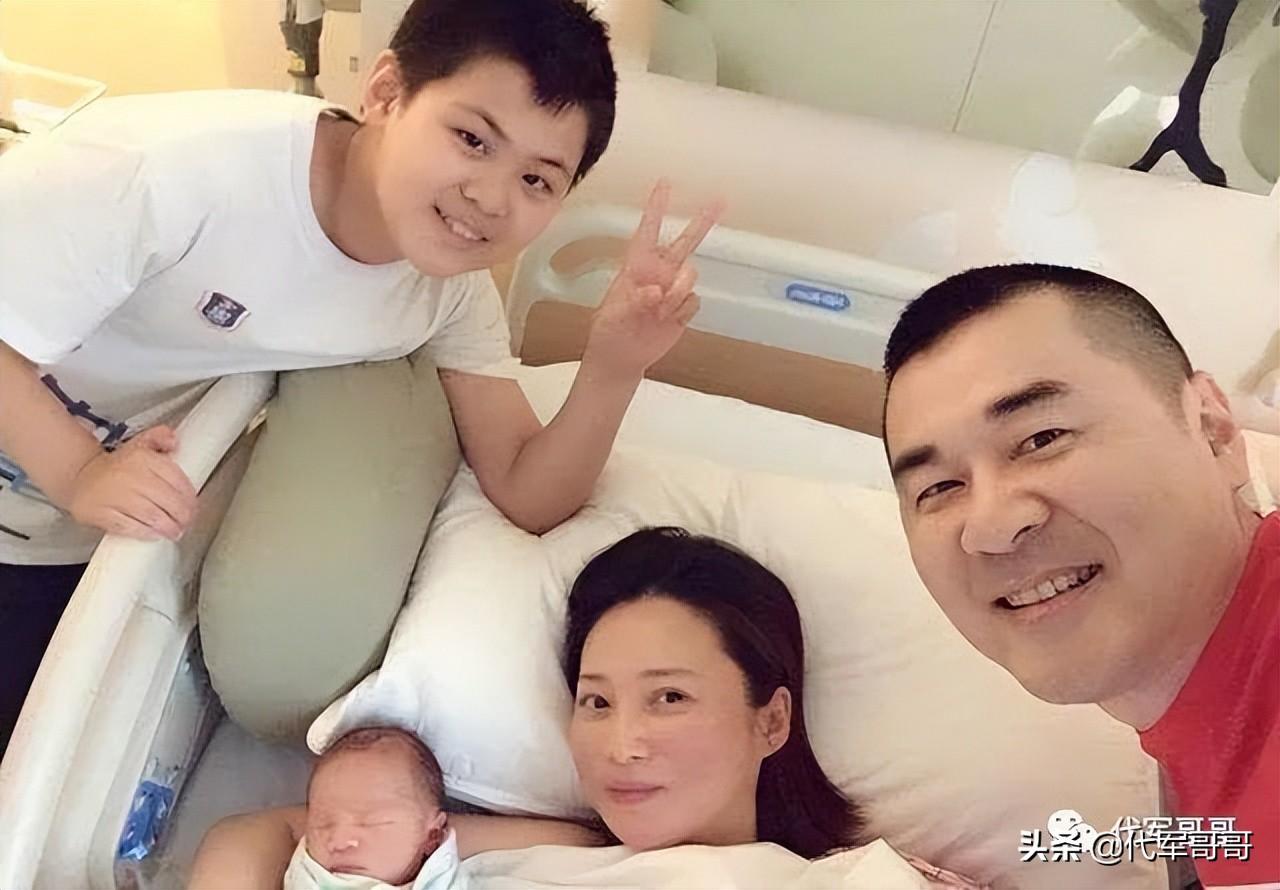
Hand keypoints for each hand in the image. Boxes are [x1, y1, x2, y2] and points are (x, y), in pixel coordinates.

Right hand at [67, 426, 197, 540]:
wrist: (80, 477)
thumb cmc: (117, 466)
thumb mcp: (139, 444)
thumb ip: (159, 437)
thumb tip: (173, 440)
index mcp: (141, 457)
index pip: (175, 478)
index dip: (189, 496)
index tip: (194, 506)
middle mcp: (128, 475)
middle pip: (166, 499)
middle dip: (182, 515)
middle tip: (187, 522)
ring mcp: (113, 495)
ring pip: (150, 515)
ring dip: (168, 527)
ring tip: (175, 531)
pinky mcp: (99, 513)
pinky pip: (128, 526)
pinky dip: (146, 532)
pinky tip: (156, 535)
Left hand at [584, 180, 722, 377]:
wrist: (621, 358)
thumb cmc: (609, 331)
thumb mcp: (613, 315)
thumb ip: (634, 301)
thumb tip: (656, 290)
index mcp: (636, 266)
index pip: (648, 231)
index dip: (657, 207)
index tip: (665, 184)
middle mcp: (658, 273)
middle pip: (686, 242)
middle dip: (702, 222)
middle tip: (719, 201)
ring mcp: (673, 290)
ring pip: (691, 276)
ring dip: (678, 291)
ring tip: (660, 308)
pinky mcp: (683, 309)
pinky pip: (694, 301)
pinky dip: (681, 311)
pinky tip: (666, 320)